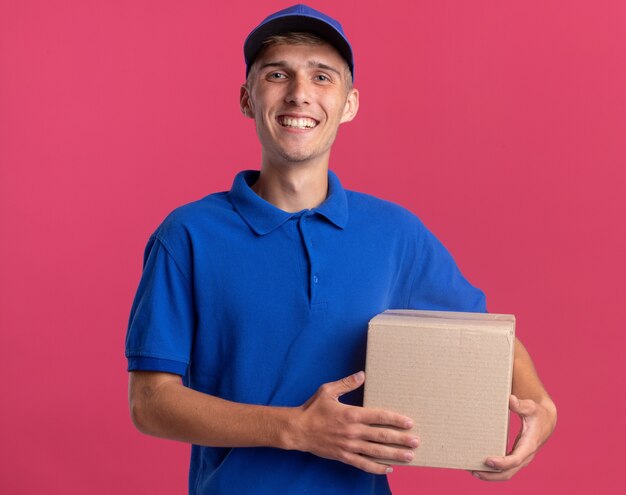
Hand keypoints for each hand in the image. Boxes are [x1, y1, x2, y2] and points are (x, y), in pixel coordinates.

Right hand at [289, 371, 419, 474]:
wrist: (297, 430)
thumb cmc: (313, 409)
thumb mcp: (328, 391)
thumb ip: (346, 383)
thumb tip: (362, 375)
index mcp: (351, 414)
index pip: (379, 417)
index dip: (396, 420)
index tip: (409, 422)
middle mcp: (353, 431)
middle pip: (382, 437)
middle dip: (401, 440)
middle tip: (416, 442)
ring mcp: (349, 446)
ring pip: (376, 452)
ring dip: (394, 455)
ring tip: (409, 457)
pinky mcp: (344, 456)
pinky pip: (363, 464)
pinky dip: (377, 468)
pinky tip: (389, 469)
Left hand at [472, 394, 556, 480]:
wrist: (546, 422)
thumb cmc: (537, 413)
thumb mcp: (531, 407)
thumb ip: (521, 405)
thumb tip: (511, 399)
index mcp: (529, 445)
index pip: (516, 460)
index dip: (502, 463)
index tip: (488, 461)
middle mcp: (526, 456)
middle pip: (509, 473)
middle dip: (491, 474)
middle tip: (473, 470)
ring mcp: (521, 459)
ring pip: (506, 474)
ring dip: (490, 475)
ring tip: (472, 470)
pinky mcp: (516, 458)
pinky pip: (505, 469)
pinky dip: (493, 470)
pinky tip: (479, 466)